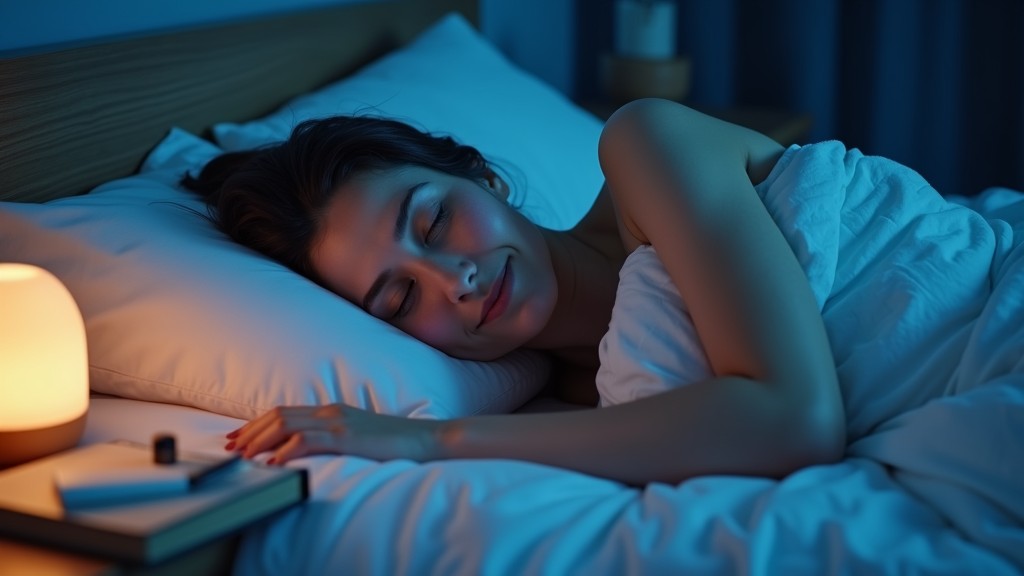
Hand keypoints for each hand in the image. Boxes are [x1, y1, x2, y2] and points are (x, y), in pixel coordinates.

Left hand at [225, 404, 442, 464]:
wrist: (424, 439)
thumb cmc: (394, 442)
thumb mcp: (357, 436)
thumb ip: (332, 437)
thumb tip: (305, 449)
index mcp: (331, 410)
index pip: (284, 412)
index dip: (256, 424)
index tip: (238, 436)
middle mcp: (330, 411)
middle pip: (278, 415)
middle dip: (250, 431)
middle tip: (231, 447)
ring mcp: (337, 422)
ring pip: (286, 424)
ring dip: (260, 440)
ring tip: (245, 455)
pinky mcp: (345, 437)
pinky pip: (307, 440)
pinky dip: (285, 450)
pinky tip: (274, 462)